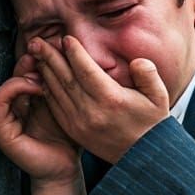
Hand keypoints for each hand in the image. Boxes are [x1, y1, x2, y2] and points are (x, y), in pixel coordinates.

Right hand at [0, 52, 79, 183]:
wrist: (64, 169)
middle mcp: (16, 105)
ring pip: (8, 82)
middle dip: (31, 59)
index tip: (57, 47)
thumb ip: (70, 87)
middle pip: (17, 74)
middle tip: (45, 49)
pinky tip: (35, 86)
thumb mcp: (71, 107)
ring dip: (23, 72)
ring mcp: (6, 116)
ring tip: (42, 69)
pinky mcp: (1, 128)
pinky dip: (14, 88)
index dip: (41, 57)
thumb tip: (80, 57)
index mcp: (30, 99)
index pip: (30, 71)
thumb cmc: (70, 139)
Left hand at [29, 36, 170, 162]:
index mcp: (111, 99)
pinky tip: (43, 77)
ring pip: (56, 91)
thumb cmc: (152, 123)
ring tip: (35, 54)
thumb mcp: (159, 97)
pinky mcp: (74, 131)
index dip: (74, 52)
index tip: (66, 38)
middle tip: (37, 40)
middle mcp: (92, 111)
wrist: (143, 156)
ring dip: (44, 70)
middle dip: (50, 57)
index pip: (86, 69)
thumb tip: (136, 61)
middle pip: (65, 78)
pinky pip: (55, 106)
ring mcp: (80, 123)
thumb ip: (148, 74)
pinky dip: (47, 89)